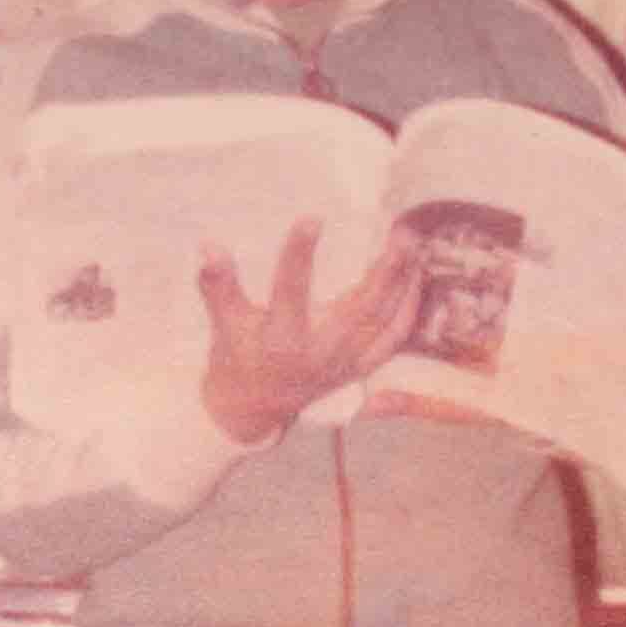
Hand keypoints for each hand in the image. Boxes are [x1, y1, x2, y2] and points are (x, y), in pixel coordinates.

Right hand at [196, 220, 424, 445]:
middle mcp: (320, 353)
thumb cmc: (237, 358)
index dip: (299, 256)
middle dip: (384, 272)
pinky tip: (416, 277)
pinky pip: (394, 339)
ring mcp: (345, 362)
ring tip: (412, 244)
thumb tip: (209, 246)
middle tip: (400, 233)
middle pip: (360, 309)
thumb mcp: (223, 324)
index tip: (312, 217)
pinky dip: (408, 308)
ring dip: (403, 284)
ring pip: (384, 322)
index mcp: (281, 341)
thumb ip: (218, 286)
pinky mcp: (360, 367)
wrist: (255, 408)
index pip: (290, 293)